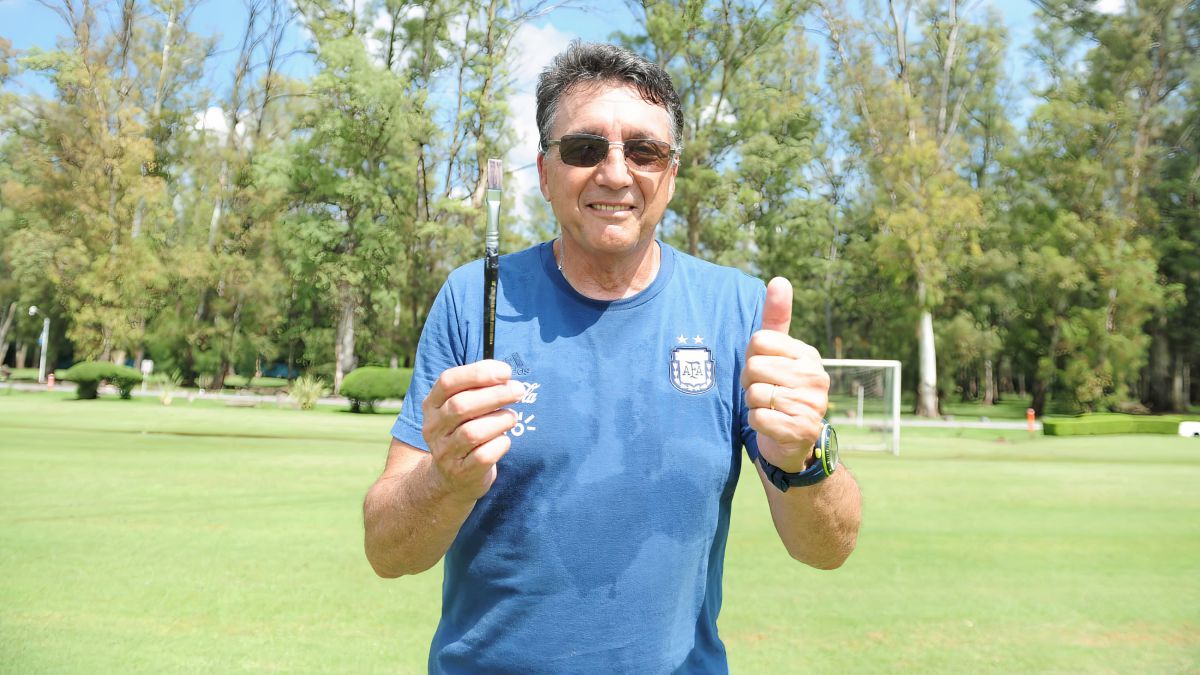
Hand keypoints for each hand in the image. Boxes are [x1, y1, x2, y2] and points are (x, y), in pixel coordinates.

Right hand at [422, 360, 524, 501]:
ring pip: (472, 433)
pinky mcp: (460, 472)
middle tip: (518, 390)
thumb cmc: (466, 430)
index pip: (448, 381)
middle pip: (461, 405)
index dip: (477, 373)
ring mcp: (444, 452)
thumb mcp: (463, 407)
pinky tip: (504, 440)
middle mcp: (433, 427)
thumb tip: (505, 375)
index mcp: (432, 404)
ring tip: (512, 417)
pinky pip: (483, 456)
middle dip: (495, 395)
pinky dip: (500, 444)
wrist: (451, 477)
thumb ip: (479, 388)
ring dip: (500, 420)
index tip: (505, 372)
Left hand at [741, 277, 829, 472]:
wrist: (792, 442)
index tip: (763, 370)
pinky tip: (771, 424)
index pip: (759, 341)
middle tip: (763, 392)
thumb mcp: (777, 353)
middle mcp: (816, 377)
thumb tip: (779, 279)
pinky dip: (757, 423)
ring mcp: (812, 405)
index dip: (751, 357)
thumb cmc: (779, 389)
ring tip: (769, 408)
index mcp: (808, 355)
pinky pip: (758, 418)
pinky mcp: (801, 430)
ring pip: (754, 394)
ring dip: (752, 404)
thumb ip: (776, 318)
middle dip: (749, 382)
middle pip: (754, 367)